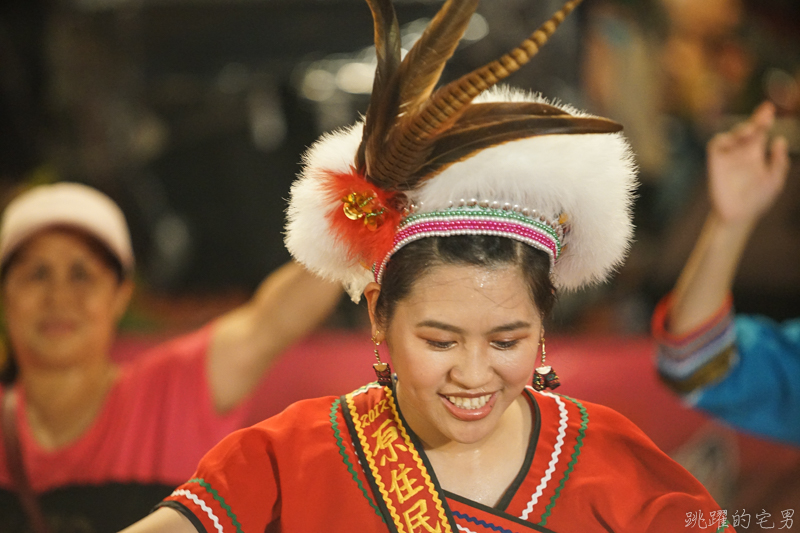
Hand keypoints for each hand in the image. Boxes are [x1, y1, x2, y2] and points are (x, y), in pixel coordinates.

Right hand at [707, 102, 790, 225]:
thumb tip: (778, 141)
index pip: (760, 132)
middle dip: (755, 120)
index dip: (764, 118)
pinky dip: (723, 139)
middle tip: (765, 116)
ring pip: (731, 134)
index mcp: (755, 154)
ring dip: (740, 130)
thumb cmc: (758, 200)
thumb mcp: (775, 181)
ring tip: (751, 131)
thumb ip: (778, 163)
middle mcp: (741, 152)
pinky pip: (716, 145)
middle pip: (747, 130)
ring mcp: (727, 157)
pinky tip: (733, 140)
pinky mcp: (715, 163)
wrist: (739, 215)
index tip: (769, 108)